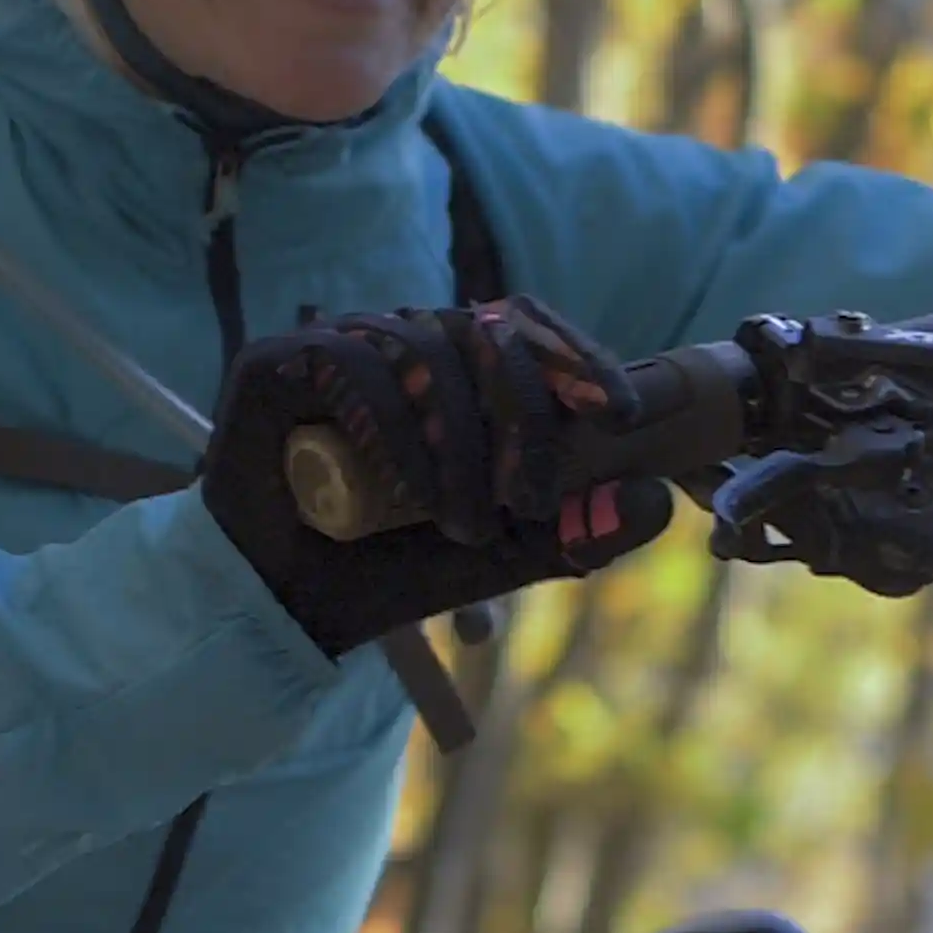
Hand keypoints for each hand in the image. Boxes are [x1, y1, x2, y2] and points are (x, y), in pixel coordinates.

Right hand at [202, 294, 675, 656]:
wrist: (279, 606)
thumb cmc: (383, 571)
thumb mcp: (496, 555)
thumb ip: (571, 532)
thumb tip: (656, 501)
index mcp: (451, 368)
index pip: (525, 327)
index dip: (576, 358)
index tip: (621, 414)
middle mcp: (395, 341)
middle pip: (484, 331)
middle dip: (525, 412)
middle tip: (532, 499)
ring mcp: (335, 343)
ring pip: (426, 349)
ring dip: (460, 441)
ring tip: (465, 526)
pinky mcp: (277, 361)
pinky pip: (354, 365)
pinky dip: (396, 427)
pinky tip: (412, 490)